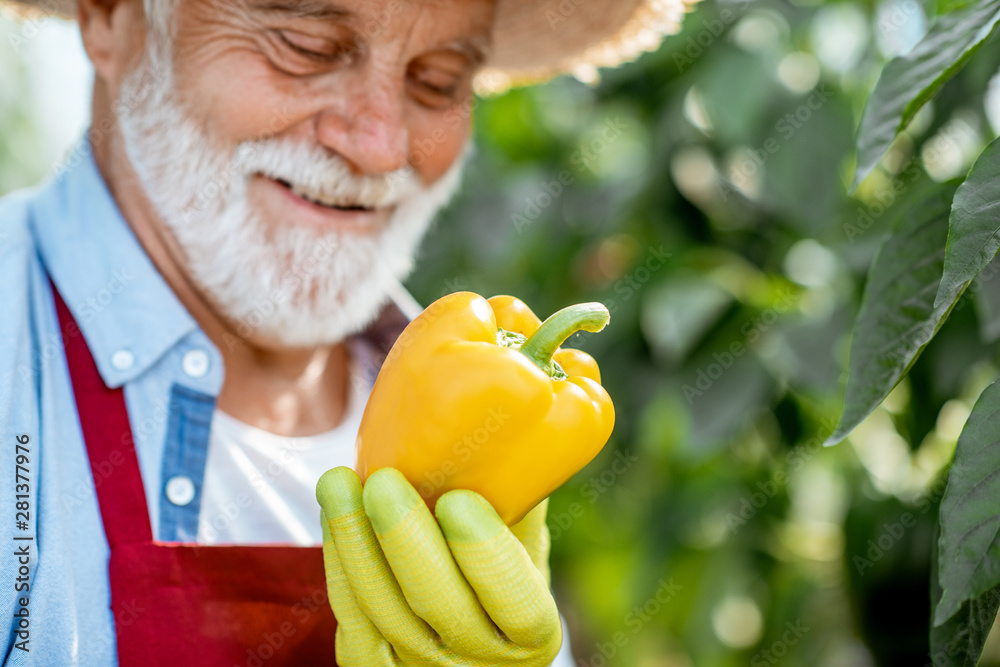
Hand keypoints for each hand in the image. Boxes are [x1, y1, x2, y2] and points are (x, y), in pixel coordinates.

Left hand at [317, 467, 561, 665]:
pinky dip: (339, 559)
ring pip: (382, 609)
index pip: (517, 605)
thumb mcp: (527, 551)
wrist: (464, 640)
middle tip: (384, 481)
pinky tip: (335, 512)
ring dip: (355, 540)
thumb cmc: (501, 577)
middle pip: (437, 604)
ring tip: (339, 480)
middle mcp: (478, 663)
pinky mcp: (372, 666)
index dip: (487, 556)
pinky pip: (350, 614)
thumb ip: (521, 502)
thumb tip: (515, 422)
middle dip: (403, 539)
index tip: (460, 500)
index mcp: (532, 636)